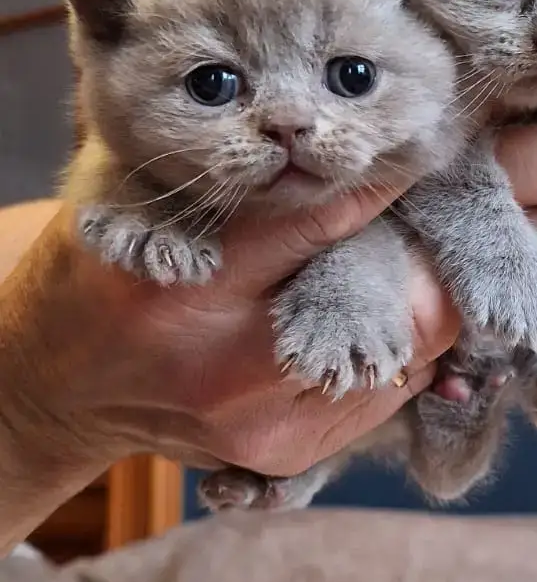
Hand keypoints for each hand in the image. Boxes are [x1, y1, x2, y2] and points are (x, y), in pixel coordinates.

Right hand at [0, 193, 457, 542]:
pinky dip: (395, 354)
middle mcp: (229, 365)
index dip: (383, 186)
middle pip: (390, 311)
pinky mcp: (284, 455)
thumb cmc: (105, 269)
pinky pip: (382, 400)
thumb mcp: (135, 194)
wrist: (64, 385)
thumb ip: (223, 167)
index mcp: (188, 283)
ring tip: (405, 269)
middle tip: (426, 224)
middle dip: (422, 260)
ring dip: (416, 308)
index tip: (409, 158)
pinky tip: (376, 321)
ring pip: (403, 360)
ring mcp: (261, 422)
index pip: (322, 223)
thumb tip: (320, 126)